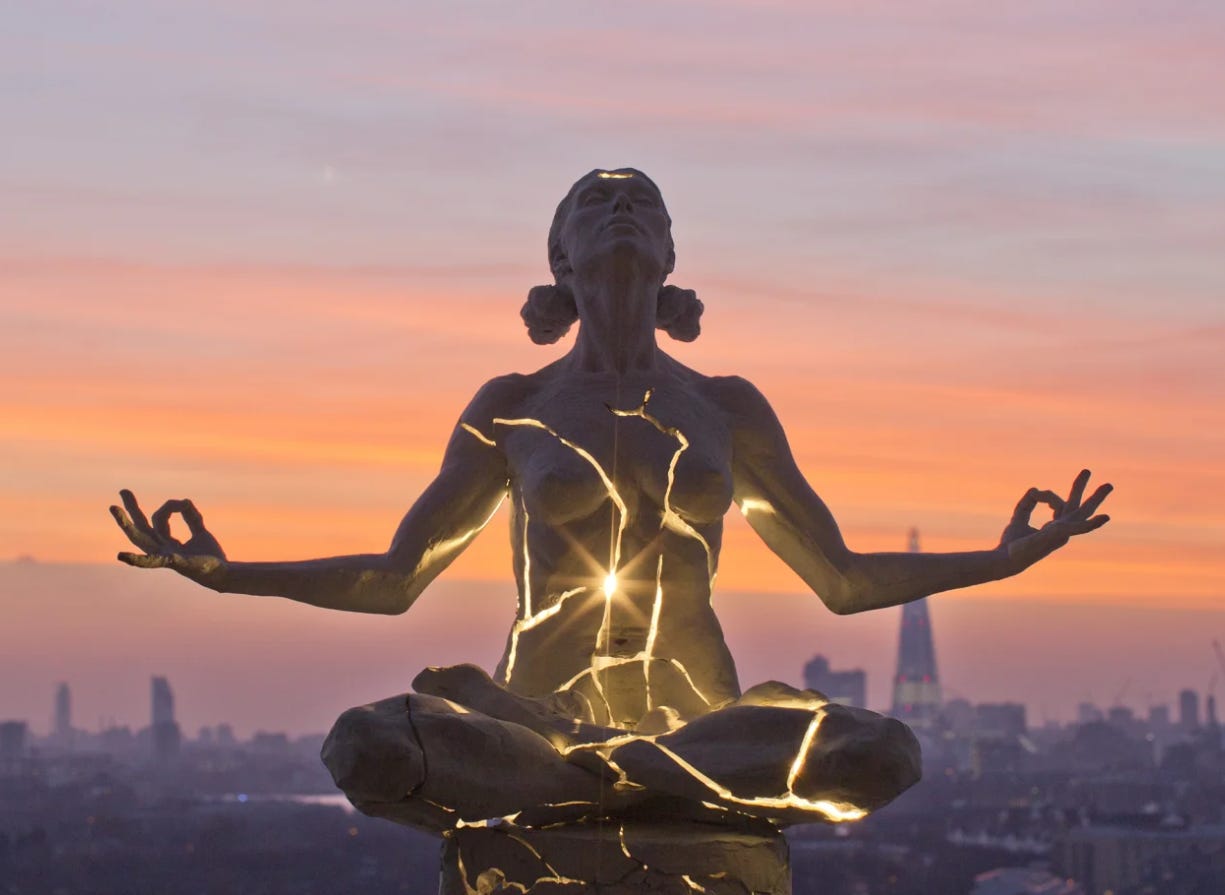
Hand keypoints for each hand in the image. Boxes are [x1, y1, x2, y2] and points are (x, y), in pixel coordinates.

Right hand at [110, 489, 227, 585]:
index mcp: (166, 542)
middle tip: (123, 490)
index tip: (185, 503)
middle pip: (141, 527)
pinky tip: (121, 556)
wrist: (223, 573)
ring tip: (114, 509)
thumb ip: (192, 516)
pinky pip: (152, 561)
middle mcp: (161, 549)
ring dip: (127, 524)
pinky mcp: (174, 562)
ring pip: (141, 539)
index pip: (159, 519)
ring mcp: (165, 556)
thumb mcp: (200, 530)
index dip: (172, 506)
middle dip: (132, 509)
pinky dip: (137, 559)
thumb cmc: (209, 555)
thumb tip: (185, 501)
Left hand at [998, 469, 1111, 573]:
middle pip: (1079, 507)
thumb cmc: (1013, 543)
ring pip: (1082, 513)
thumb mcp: (1020, 515)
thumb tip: (1035, 489)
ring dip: (1096, 498)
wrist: (1006, 558)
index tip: (1035, 494)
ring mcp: (1062, 533)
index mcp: (1055, 527)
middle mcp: (1062, 530)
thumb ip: (1028, 502)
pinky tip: (1106, 517)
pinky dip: (1092, 523)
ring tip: (1109, 485)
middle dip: (1087, 492)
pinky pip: (1078, 528)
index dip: (1047, 495)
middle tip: (1098, 477)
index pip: (1060, 504)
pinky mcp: (1058, 534)